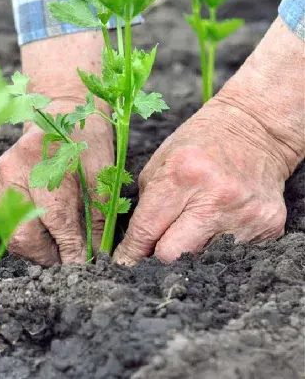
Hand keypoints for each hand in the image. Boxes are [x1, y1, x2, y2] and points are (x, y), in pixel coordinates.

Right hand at [0, 98, 113, 264]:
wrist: (58, 113)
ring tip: (57, 247)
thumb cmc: (84, 141)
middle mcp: (14, 171)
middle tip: (69, 259)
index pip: (57, 220)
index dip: (71, 249)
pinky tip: (43, 231)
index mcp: (45, 161)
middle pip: (25, 234)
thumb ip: (98, 214)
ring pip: (12, 234)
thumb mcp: (101, 172)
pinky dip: (25, 234)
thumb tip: (96, 253)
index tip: (83, 265)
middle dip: (49, 255)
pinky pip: (6, 224)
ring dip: (36, 248)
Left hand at [115, 18, 304, 263]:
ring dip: (192, 246)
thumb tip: (135, 245)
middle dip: (160, 252)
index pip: (147, 229)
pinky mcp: (268, 224)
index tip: (123, 264)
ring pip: (201, 257)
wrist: (257, 129)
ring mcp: (245, 213)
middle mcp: (215, 196)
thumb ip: (146, 204)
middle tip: (158, 244)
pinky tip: (221, 219)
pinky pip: (232, 252)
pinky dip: (220, 243)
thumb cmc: (200, 144)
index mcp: (182, 174)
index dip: (131, 252)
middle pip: (172, 254)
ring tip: (196, 221)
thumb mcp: (161, 162)